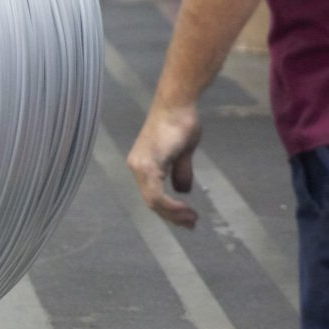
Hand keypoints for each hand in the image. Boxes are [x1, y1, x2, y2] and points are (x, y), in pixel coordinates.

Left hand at [127, 102, 202, 228]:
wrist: (178, 104)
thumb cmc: (181, 123)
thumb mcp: (183, 153)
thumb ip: (180, 172)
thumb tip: (183, 191)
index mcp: (143, 164)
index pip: (153, 195)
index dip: (169, 210)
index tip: (188, 218)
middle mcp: (137, 166)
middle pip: (152, 202)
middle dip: (173, 216)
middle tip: (191, 224)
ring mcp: (141, 165)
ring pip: (153, 201)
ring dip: (173, 213)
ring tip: (191, 218)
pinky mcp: (148, 164)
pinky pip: (156, 194)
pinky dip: (171, 205)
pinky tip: (184, 209)